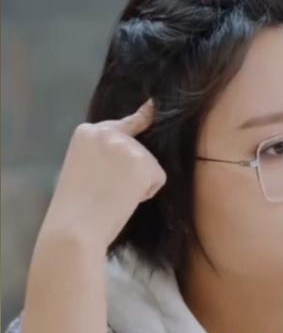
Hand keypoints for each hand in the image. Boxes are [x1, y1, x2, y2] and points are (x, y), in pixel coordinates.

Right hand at [37, 98, 165, 254]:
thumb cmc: (75, 206)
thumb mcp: (82, 166)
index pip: (123, 121)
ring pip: (148, 165)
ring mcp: (128, 146)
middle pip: (138, 148)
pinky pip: (158, 179)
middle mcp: (109, 132)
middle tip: (106, 190)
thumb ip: (103, 153)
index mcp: (87, 131)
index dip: (141, 117)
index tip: (152, 103)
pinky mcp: (145, 164)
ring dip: (138, 183)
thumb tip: (132, 151)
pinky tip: (125, 199)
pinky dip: (147, 193)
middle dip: (131, 169)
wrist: (75, 228)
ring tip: (112, 196)